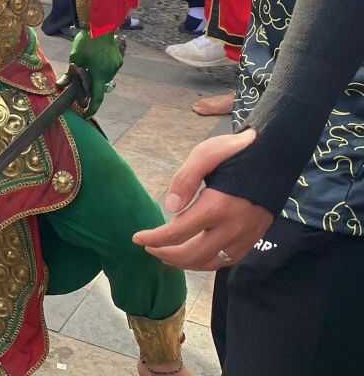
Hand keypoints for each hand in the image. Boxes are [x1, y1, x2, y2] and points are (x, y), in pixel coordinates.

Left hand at [68, 30, 122, 115]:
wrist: (99, 24)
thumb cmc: (85, 41)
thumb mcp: (74, 59)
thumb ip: (69, 75)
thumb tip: (59, 86)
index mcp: (100, 75)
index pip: (97, 98)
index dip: (91, 108)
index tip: (86, 114)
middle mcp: (111, 72)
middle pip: (100, 86)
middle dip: (91, 88)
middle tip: (81, 84)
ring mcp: (117, 65)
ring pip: (105, 77)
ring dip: (97, 76)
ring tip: (88, 67)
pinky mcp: (119, 58)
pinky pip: (110, 67)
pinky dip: (103, 68)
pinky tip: (97, 60)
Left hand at [132, 130, 273, 269]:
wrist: (277, 155)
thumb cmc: (237, 151)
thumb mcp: (205, 154)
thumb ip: (184, 180)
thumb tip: (170, 208)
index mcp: (217, 206)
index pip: (178, 233)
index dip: (154, 238)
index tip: (137, 238)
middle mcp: (233, 227)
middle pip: (193, 255)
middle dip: (166, 254)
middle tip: (149, 247)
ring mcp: (246, 236)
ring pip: (211, 262)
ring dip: (186, 263)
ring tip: (167, 254)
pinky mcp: (255, 237)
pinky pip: (228, 260)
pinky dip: (208, 261)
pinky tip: (195, 254)